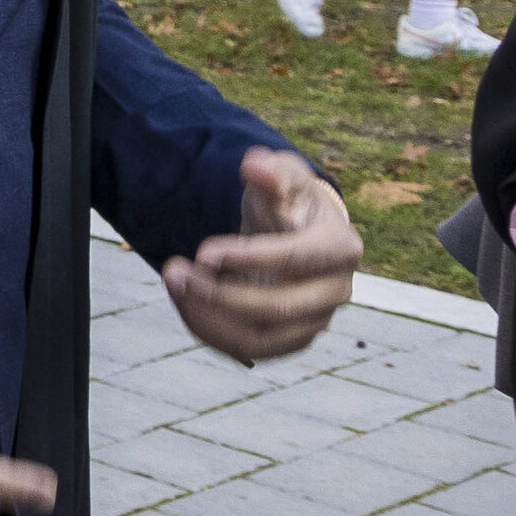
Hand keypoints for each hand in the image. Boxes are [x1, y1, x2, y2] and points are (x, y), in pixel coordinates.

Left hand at [165, 148, 360, 363]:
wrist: (292, 232)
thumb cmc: (286, 199)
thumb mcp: (281, 176)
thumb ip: (271, 171)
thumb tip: (255, 165)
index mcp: (342, 247)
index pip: (299, 260)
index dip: (251, 258)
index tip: (203, 250)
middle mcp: (337, 291)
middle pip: (280, 309)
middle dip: (221, 295)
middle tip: (173, 270)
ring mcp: (316, 321)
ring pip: (261, 339)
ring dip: (208, 317)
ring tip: (173, 280)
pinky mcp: (291, 339)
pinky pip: (248, 350)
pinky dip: (210, 330)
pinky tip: (184, 299)